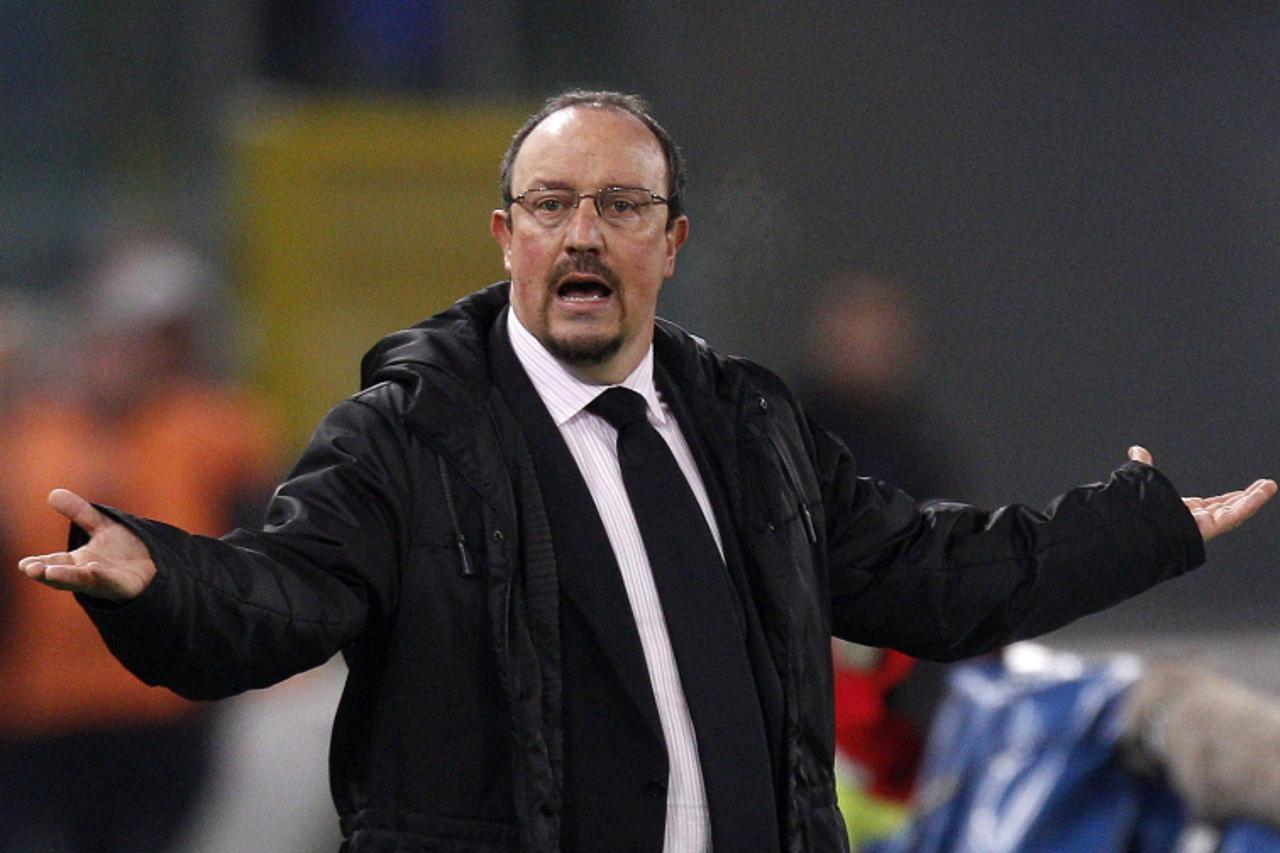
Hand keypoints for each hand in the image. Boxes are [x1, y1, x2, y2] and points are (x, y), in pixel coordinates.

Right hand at [16, 489, 155, 600]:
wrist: (158, 563)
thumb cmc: (124, 549)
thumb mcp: (101, 526)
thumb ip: (79, 512)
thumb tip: (52, 493)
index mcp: (78, 563)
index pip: (54, 564)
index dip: (39, 564)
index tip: (24, 564)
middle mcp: (88, 575)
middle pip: (64, 576)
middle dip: (48, 573)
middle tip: (31, 569)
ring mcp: (106, 582)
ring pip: (84, 581)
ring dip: (67, 577)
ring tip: (50, 572)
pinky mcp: (125, 586)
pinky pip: (111, 582)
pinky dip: (102, 576)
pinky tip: (93, 568)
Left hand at [1128, 446, 1276, 543]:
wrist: (1133, 530)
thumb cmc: (1137, 511)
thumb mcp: (1145, 479)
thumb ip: (1142, 464)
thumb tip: (1136, 450)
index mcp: (1182, 511)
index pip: (1210, 505)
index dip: (1226, 498)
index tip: (1240, 492)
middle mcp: (1194, 520)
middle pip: (1226, 508)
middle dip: (1246, 498)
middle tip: (1263, 487)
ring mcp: (1203, 525)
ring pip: (1235, 511)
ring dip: (1254, 498)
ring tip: (1269, 486)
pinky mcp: (1210, 527)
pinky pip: (1235, 515)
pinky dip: (1251, 503)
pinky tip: (1264, 491)